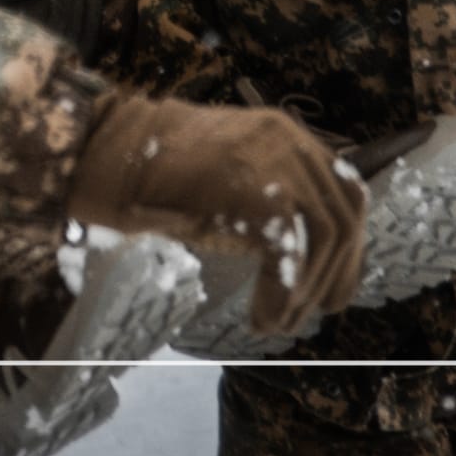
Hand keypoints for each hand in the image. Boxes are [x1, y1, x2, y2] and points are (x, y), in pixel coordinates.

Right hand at [66, 95, 363, 334]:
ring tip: (280, 322)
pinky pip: (287, 257)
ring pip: (323, 239)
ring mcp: (277, 165)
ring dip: (306, 290)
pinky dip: (280, 295)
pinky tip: (262, 318)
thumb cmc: (151, 171)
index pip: (345, 190)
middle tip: (319, 311)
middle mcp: (290, 142)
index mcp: (284, 134)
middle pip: (343, 215)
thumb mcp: (224, 173)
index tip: (335, 282)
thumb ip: (264, 192)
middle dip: (337, 272)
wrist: (107, 157)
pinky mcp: (259, 194)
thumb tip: (294, 250)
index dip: (348, 242)